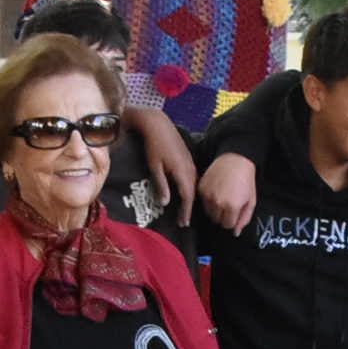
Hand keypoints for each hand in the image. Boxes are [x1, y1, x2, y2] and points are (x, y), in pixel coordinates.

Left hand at [131, 109, 198, 227]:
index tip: (183, 223)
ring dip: (190, 199)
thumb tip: (165, 203)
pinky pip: (192, 178)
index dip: (186, 211)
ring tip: (184, 211)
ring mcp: (190, 163)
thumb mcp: (155, 167)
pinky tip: (184, 194)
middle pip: (193, 193)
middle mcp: (190, 168)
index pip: (188, 196)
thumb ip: (161, 185)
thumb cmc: (154, 145)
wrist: (159, 125)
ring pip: (194, 186)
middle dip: (188, 208)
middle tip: (183, 222)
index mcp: (183, 171)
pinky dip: (190, 189)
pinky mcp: (188, 159)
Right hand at [200, 153, 259, 231]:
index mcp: (232, 206)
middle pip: (217, 220)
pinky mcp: (201, 188)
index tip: (234, 211)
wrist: (235, 160)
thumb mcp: (251, 201)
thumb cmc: (246, 180)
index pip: (227, 225)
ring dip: (215, 209)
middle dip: (223, 215)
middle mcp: (218, 202)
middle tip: (229, 203)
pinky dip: (208, 200)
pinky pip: (203, 202)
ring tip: (222, 197)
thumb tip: (235, 233)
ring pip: (208, 213)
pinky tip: (216, 191)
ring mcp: (207, 195)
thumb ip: (244, 219)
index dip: (232, 220)